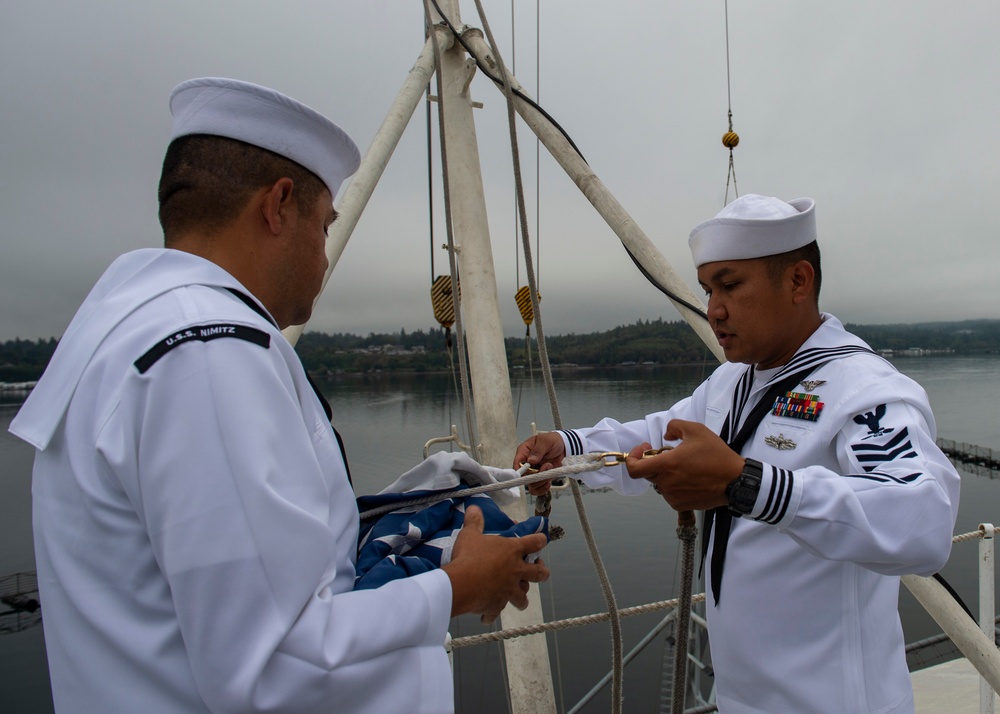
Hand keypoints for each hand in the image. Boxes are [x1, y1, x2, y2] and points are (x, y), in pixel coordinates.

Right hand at [443, 506, 550, 622]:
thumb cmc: (468, 556)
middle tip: (541, 571)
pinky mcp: (497, 605)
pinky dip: (491, 614)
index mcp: (512, 551)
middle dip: (542, 572)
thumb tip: (473, 507)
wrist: (462, 584)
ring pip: (523, 597)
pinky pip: (497, 612)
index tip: (542, 540)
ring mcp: (509, 590)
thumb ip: (474, 521)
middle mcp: (516, 571)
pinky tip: (486, 615)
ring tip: (519, 599)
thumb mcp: (470, 534)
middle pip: (539, 573)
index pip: (535, 542)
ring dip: (521, 599)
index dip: (540, 540)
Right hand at [512, 433, 565, 495]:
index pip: (517, 465)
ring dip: (541, 481)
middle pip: (524, 477)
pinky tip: (548, 483)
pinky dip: (542, 488)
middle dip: (535, 476)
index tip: (529, 474)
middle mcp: (527, 464)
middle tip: (547, 466)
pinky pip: (537, 488)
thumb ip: (538, 450)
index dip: (520, 472)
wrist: (564, 446)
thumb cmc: (552, 440)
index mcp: (524, 452)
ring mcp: (534, 472)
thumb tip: (531, 460)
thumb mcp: (545, 441)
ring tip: (550, 469)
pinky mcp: (541, 477)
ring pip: (531, 484)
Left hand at [624, 420, 743, 511]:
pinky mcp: (680, 505)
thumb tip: (665, 435)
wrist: (735, 481)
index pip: (634, 469)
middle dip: (655, 462)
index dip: (632, 458)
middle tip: (671, 454)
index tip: (643, 450)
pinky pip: (670, 493)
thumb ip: (675, 426)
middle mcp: (667, 483)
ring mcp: (673, 496)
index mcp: (667, 465)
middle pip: (648, 473)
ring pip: (660, 482)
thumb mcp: (697, 430)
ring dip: (667, 474)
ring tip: (687, 467)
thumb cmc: (717, 456)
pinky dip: (675, 485)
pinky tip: (691, 478)